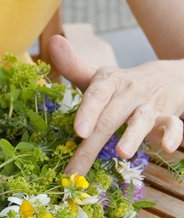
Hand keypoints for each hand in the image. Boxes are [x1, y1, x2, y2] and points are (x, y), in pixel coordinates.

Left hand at [48, 35, 183, 174]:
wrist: (163, 76)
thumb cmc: (119, 85)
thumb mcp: (97, 77)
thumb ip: (73, 67)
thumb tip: (53, 42)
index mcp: (108, 82)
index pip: (97, 95)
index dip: (88, 112)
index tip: (78, 131)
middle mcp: (128, 92)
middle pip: (110, 118)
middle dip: (93, 144)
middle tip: (78, 168)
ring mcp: (148, 104)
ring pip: (141, 119)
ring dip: (133, 136)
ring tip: (123, 152)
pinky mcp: (167, 116)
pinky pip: (173, 125)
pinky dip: (172, 135)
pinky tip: (165, 147)